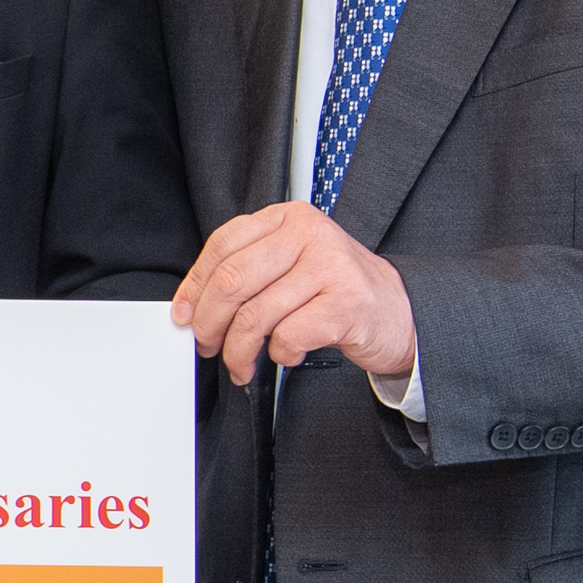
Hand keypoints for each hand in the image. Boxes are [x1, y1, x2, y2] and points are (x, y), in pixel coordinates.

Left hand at [172, 204, 415, 388]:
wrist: (399, 312)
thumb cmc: (335, 291)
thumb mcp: (289, 266)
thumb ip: (246, 274)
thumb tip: (190, 307)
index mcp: (288, 218)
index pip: (222, 245)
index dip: (194, 286)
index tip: (183, 316)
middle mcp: (309, 233)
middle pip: (232, 280)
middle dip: (210, 323)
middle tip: (208, 346)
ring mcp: (330, 265)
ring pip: (255, 315)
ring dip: (240, 351)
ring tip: (243, 364)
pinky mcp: (346, 302)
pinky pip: (287, 336)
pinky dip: (279, 354)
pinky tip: (288, 353)